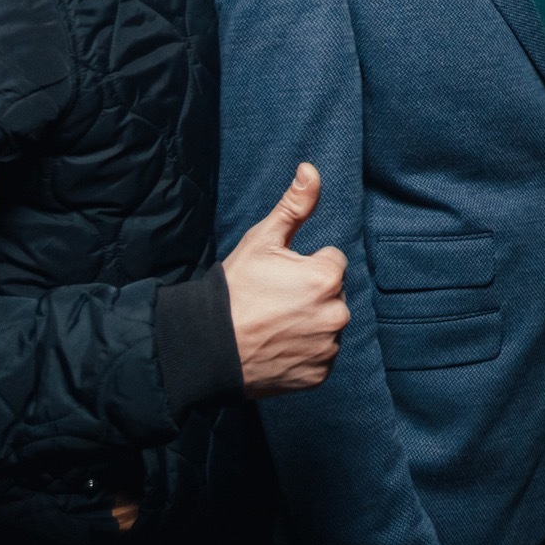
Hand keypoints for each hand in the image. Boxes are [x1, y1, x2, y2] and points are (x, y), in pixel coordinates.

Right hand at [222, 163, 348, 396]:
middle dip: (310, 294)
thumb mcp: (261, 240)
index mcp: (327, 278)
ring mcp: (328, 347)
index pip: (331, 262)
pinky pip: (321, 355)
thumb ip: (294, 205)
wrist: (207, 346)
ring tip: (274, 325)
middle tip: (275, 302)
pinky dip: (305, 351)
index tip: (279, 278)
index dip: (304, 266)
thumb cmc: (234, 290)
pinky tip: (279, 346)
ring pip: (328, 324)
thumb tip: (311, 170)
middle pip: (333, 293)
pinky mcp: (319, 374)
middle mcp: (336, 314)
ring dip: (310, 322)